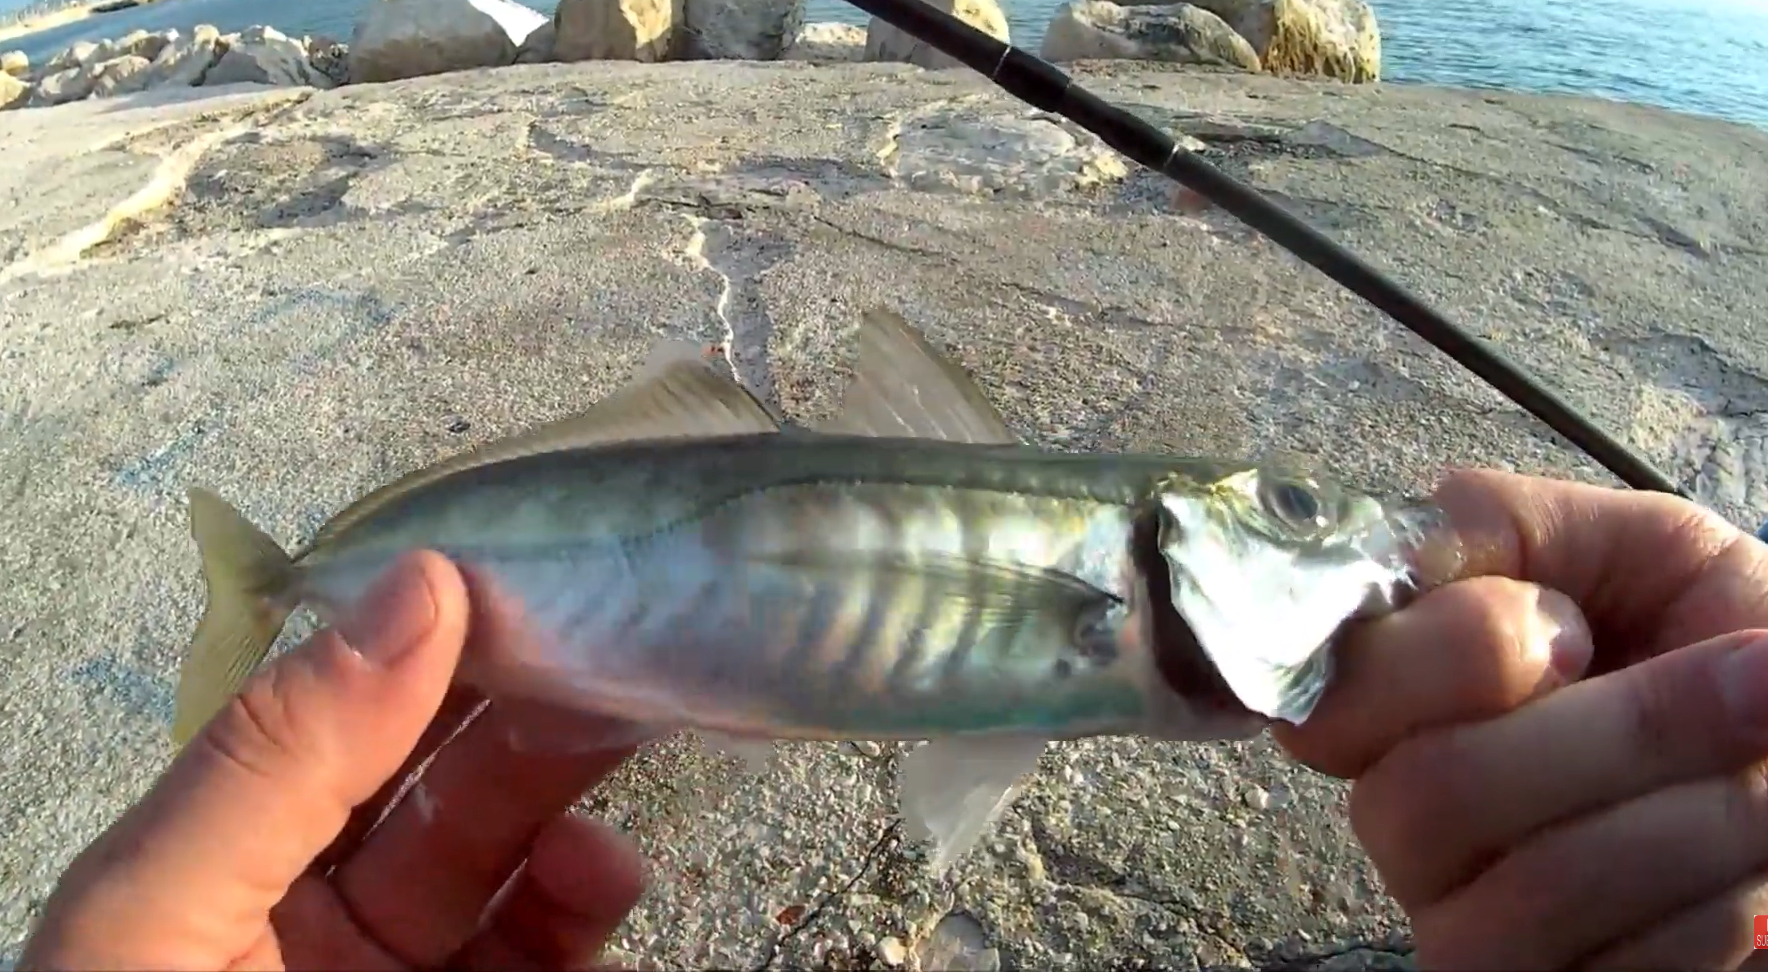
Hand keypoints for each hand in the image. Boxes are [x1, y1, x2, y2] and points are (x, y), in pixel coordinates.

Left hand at [18, 552, 645, 970]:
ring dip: (567, 792)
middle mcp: (314, 917)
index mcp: (214, 867)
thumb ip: (275, 759)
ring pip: (510, 857)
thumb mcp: (159, 922)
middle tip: (598, 641)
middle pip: (432, 777)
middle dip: (513, 702)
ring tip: (613, 756)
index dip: (410, 639)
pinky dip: (588, 896)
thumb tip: (415, 589)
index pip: (326, 720)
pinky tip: (601, 870)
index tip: (506, 572)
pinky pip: (551, 951)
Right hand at [1276, 469, 1767, 968]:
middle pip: (1433, 791)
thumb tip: (1418, 533)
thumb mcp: (1641, 553)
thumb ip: (1511, 524)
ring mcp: (1466, 937)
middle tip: (1747, 683)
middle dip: (1625, 728)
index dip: (1448, 656)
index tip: (1572, 630)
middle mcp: (1403, 825)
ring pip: (1540, 884)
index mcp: (1397, 709)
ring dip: (1700, 814)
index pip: (1329, 696)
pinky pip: (1620, 968)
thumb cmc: (1730, 661)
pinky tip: (1756, 873)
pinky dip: (1722, 902)